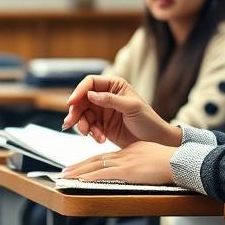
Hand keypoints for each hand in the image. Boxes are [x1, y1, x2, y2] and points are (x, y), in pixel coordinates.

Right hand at [62, 75, 179, 147]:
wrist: (154, 141)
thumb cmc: (148, 120)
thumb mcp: (131, 107)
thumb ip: (111, 100)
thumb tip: (90, 95)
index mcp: (114, 86)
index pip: (91, 83)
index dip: (79, 91)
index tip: (72, 102)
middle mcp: (105, 96)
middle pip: (82, 100)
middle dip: (75, 112)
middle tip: (70, 123)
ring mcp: (102, 111)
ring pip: (82, 115)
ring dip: (83, 125)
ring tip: (91, 134)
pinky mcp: (101, 126)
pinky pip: (88, 128)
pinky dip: (91, 134)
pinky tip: (101, 139)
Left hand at [63, 142, 177, 184]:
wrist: (178, 161)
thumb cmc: (170, 162)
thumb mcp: (150, 158)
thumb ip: (139, 162)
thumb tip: (136, 170)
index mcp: (129, 151)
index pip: (104, 157)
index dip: (89, 162)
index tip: (78, 167)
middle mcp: (124, 155)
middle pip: (95, 160)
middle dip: (78, 166)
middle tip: (65, 171)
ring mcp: (125, 162)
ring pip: (95, 166)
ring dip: (79, 172)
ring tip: (66, 176)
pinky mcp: (127, 171)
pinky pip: (104, 173)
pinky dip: (90, 176)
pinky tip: (80, 180)